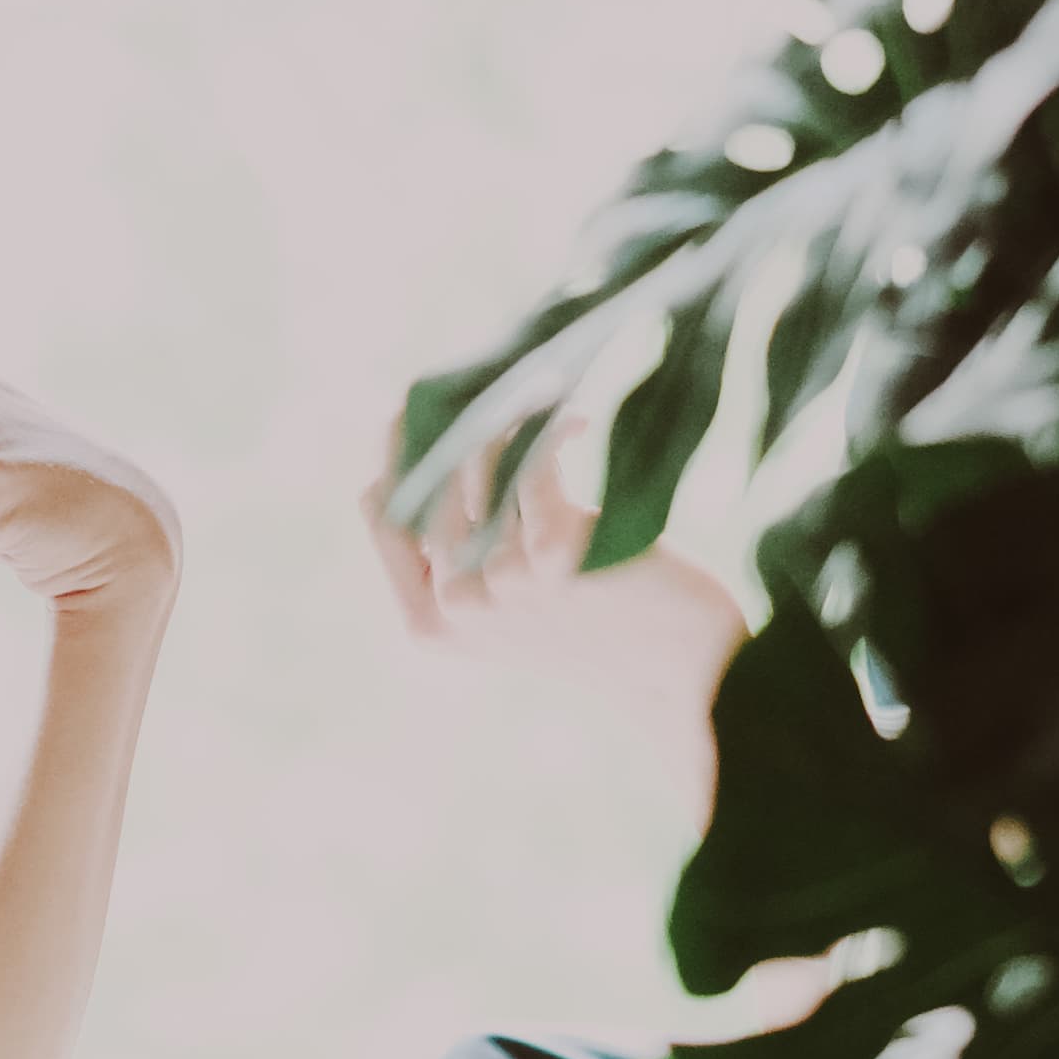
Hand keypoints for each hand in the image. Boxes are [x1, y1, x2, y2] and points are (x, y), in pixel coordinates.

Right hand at [366, 424, 743, 829]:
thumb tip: (416, 450)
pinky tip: (575, 422)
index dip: (396, 448)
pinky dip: (554, 430)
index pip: (379, 510)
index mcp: (427, 622)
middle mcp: (455, 603)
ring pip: (478, 464)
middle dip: (451, 420)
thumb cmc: (596, 626)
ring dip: (509, 419)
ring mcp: (500, 581)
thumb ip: (452, 553)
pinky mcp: (552, 552)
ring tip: (543, 402)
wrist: (678, 670)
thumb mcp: (503, 606)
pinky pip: (532, 462)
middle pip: (425, 476)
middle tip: (489, 387)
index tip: (425, 404)